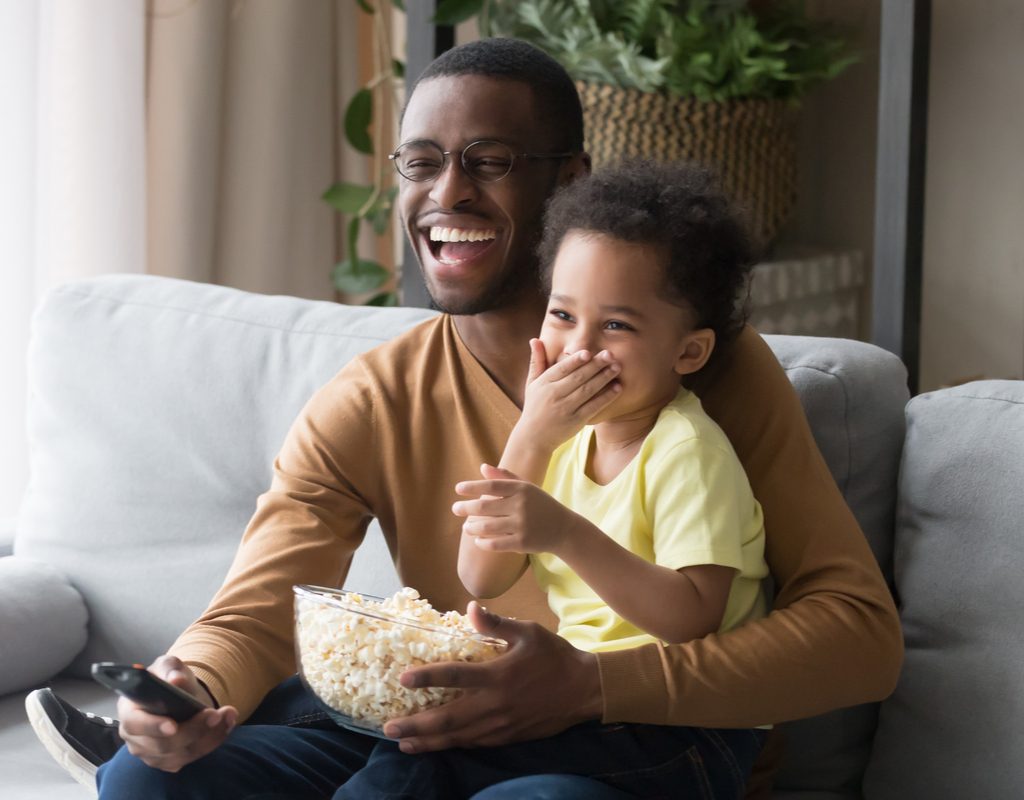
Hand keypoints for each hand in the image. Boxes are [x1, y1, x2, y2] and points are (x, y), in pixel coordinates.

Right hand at [117, 655, 237, 771]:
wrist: (178, 695)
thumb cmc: (167, 679)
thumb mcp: (168, 666)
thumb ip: (170, 670)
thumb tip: (176, 680)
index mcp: (129, 712)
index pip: (135, 725)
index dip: (153, 727)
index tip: (173, 725)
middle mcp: (136, 739)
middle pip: (163, 745)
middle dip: (193, 730)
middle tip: (215, 713)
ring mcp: (152, 754)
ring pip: (183, 754)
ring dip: (210, 735)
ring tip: (228, 714)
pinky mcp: (171, 761)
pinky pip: (194, 756)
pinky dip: (214, 741)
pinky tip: (227, 724)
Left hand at [382, 602, 600, 752]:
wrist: (585, 690)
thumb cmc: (554, 656)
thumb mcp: (528, 632)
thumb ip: (496, 623)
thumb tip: (470, 608)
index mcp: (498, 675)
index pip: (454, 677)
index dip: (426, 678)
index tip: (402, 678)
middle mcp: (495, 704)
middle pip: (448, 718)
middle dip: (416, 725)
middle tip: (389, 728)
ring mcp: (501, 725)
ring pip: (458, 737)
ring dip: (429, 742)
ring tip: (404, 744)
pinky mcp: (508, 737)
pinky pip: (475, 743)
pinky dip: (453, 745)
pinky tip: (438, 746)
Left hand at [454, 464, 585, 554]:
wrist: (563, 529)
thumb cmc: (541, 505)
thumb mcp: (527, 488)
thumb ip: (505, 477)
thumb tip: (483, 467)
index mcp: (521, 489)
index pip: (491, 486)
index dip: (472, 487)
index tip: (458, 489)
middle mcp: (521, 505)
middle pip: (485, 507)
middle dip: (466, 508)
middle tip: (455, 509)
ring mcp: (522, 525)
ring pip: (487, 527)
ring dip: (472, 527)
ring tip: (465, 527)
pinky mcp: (522, 542)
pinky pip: (495, 544)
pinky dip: (483, 543)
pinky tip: (477, 540)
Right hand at [515, 339, 619, 452]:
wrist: (533, 438)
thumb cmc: (534, 406)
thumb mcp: (532, 383)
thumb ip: (537, 361)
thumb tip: (534, 339)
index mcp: (544, 383)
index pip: (561, 369)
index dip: (575, 361)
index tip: (588, 352)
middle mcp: (554, 395)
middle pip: (578, 378)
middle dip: (595, 365)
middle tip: (610, 354)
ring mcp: (566, 409)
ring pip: (588, 390)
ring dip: (604, 378)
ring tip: (617, 367)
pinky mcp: (577, 421)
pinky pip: (594, 406)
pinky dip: (606, 397)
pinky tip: (617, 387)